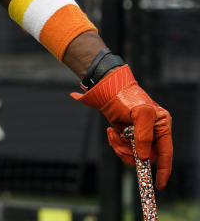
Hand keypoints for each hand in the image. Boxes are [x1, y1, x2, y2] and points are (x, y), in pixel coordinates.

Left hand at [71, 65, 172, 188]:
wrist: (107, 88)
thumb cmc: (127, 97)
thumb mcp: (140, 114)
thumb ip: (144, 136)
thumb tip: (144, 157)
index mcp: (162, 126)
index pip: (166, 153)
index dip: (164, 170)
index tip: (159, 185)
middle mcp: (152, 132)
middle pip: (146, 157)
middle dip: (131, 154)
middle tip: (122, 144)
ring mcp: (138, 135)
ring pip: (132, 155)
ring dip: (121, 147)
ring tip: (114, 133)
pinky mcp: (126, 135)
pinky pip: (122, 148)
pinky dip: (115, 143)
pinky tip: (111, 131)